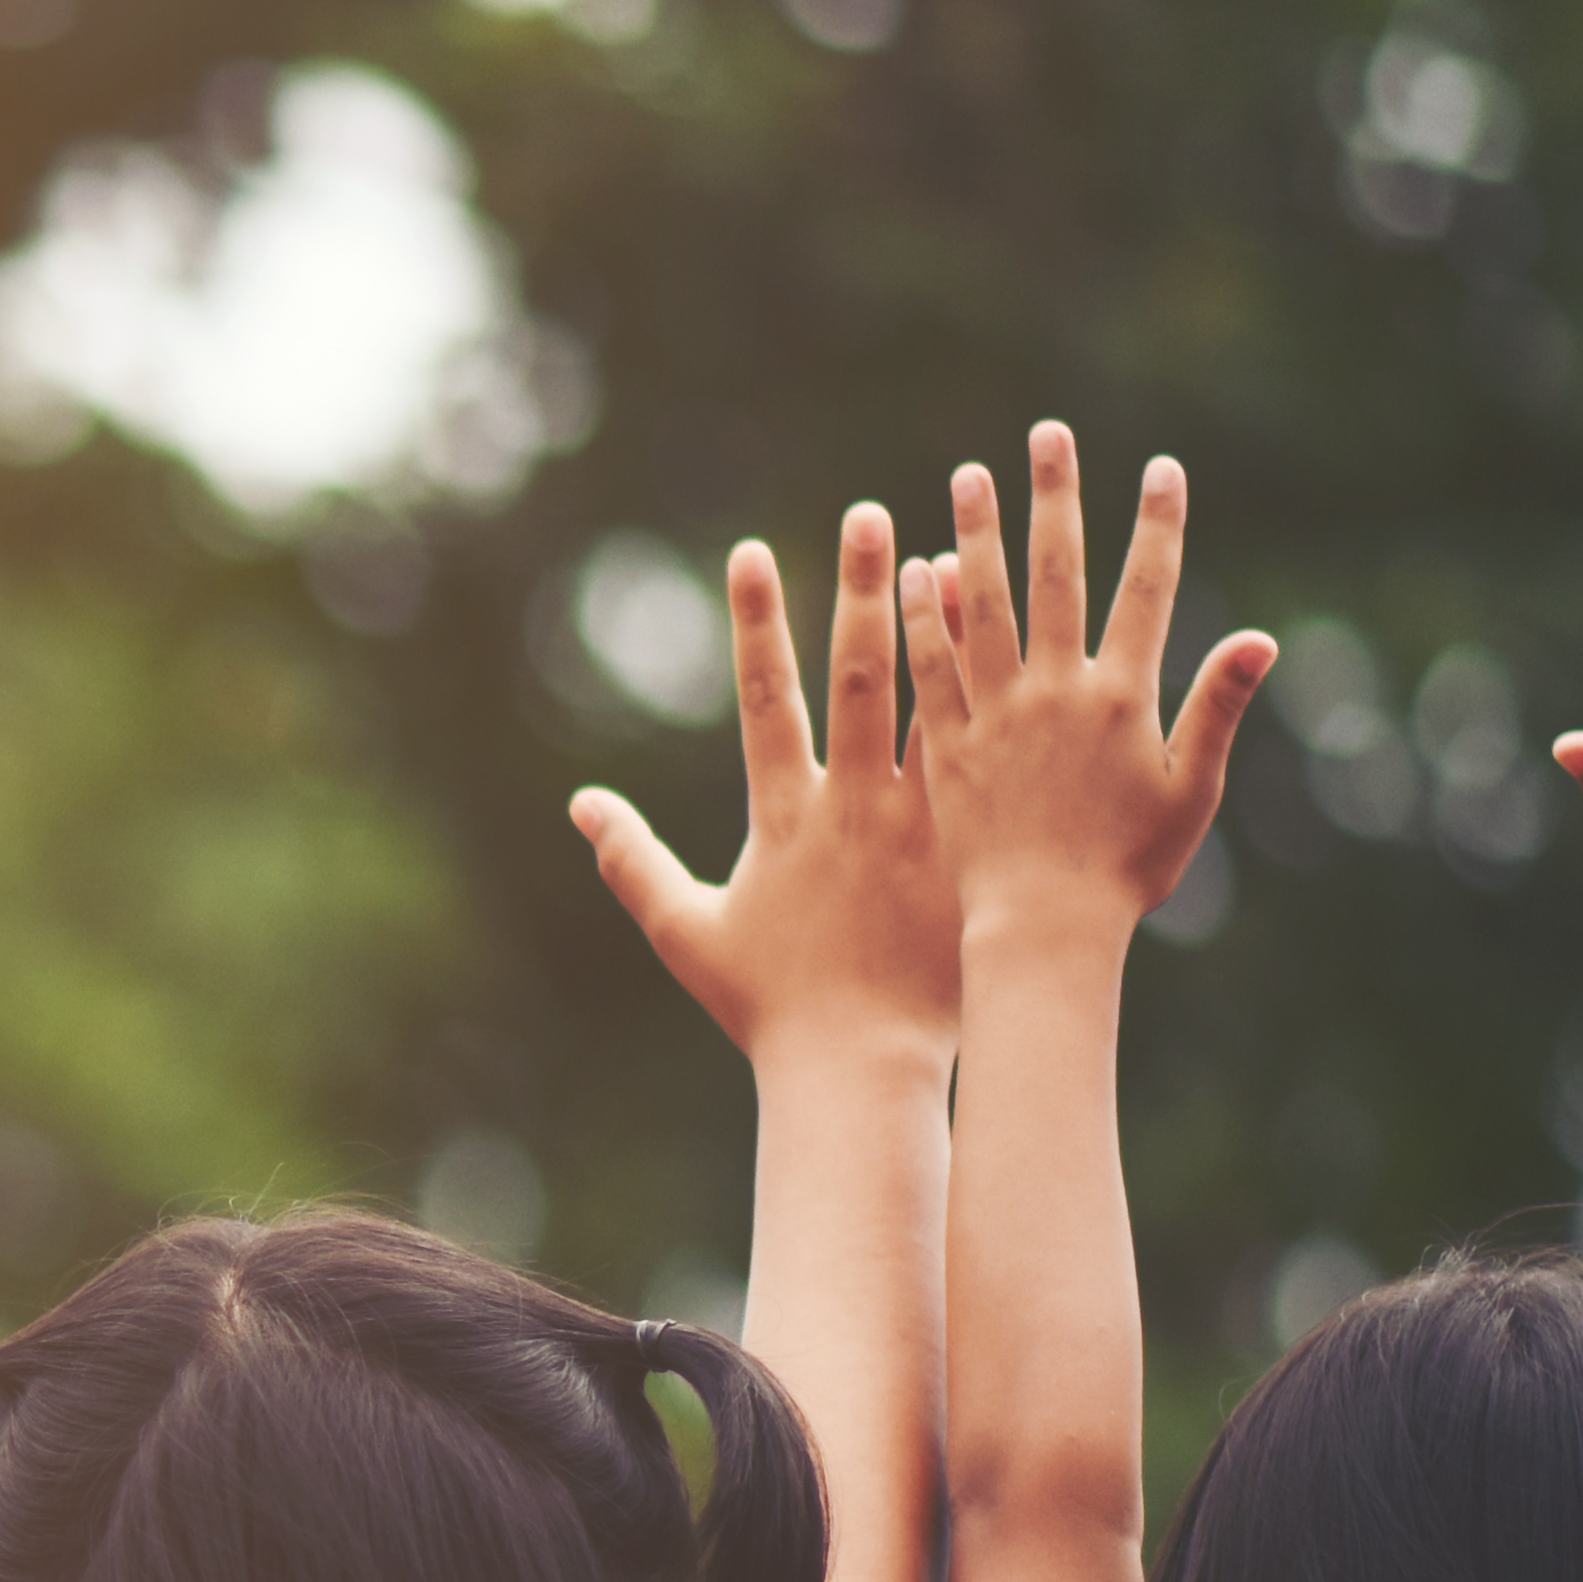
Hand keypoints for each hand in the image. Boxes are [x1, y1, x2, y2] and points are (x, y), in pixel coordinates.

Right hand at [578, 502, 961, 1069]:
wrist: (861, 1068)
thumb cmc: (771, 1008)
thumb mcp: (687, 933)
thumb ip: (634, 863)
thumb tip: (581, 805)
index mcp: (784, 817)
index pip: (766, 698)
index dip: (757, 623)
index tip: (753, 550)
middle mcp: (852, 804)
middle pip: (855, 677)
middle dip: (856, 591)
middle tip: (867, 514)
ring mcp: (916, 823)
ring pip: (929, 705)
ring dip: (935, 627)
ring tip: (949, 545)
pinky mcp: (964, 847)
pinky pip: (979, 757)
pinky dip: (986, 698)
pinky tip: (1001, 645)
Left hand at [901, 421, 1276, 944]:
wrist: (1043, 932)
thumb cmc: (1127, 871)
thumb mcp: (1189, 794)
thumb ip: (1216, 710)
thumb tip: (1262, 638)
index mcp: (1123, 699)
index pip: (1146, 592)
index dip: (1157, 527)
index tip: (1161, 468)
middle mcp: (1056, 693)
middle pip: (1057, 576)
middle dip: (1056, 499)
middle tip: (1047, 434)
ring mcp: (996, 715)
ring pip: (984, 607)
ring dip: (979, 534)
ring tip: (967, 473)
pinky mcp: (946, 746)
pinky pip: (931, 667)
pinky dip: (925, 615)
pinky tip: (915, 567)